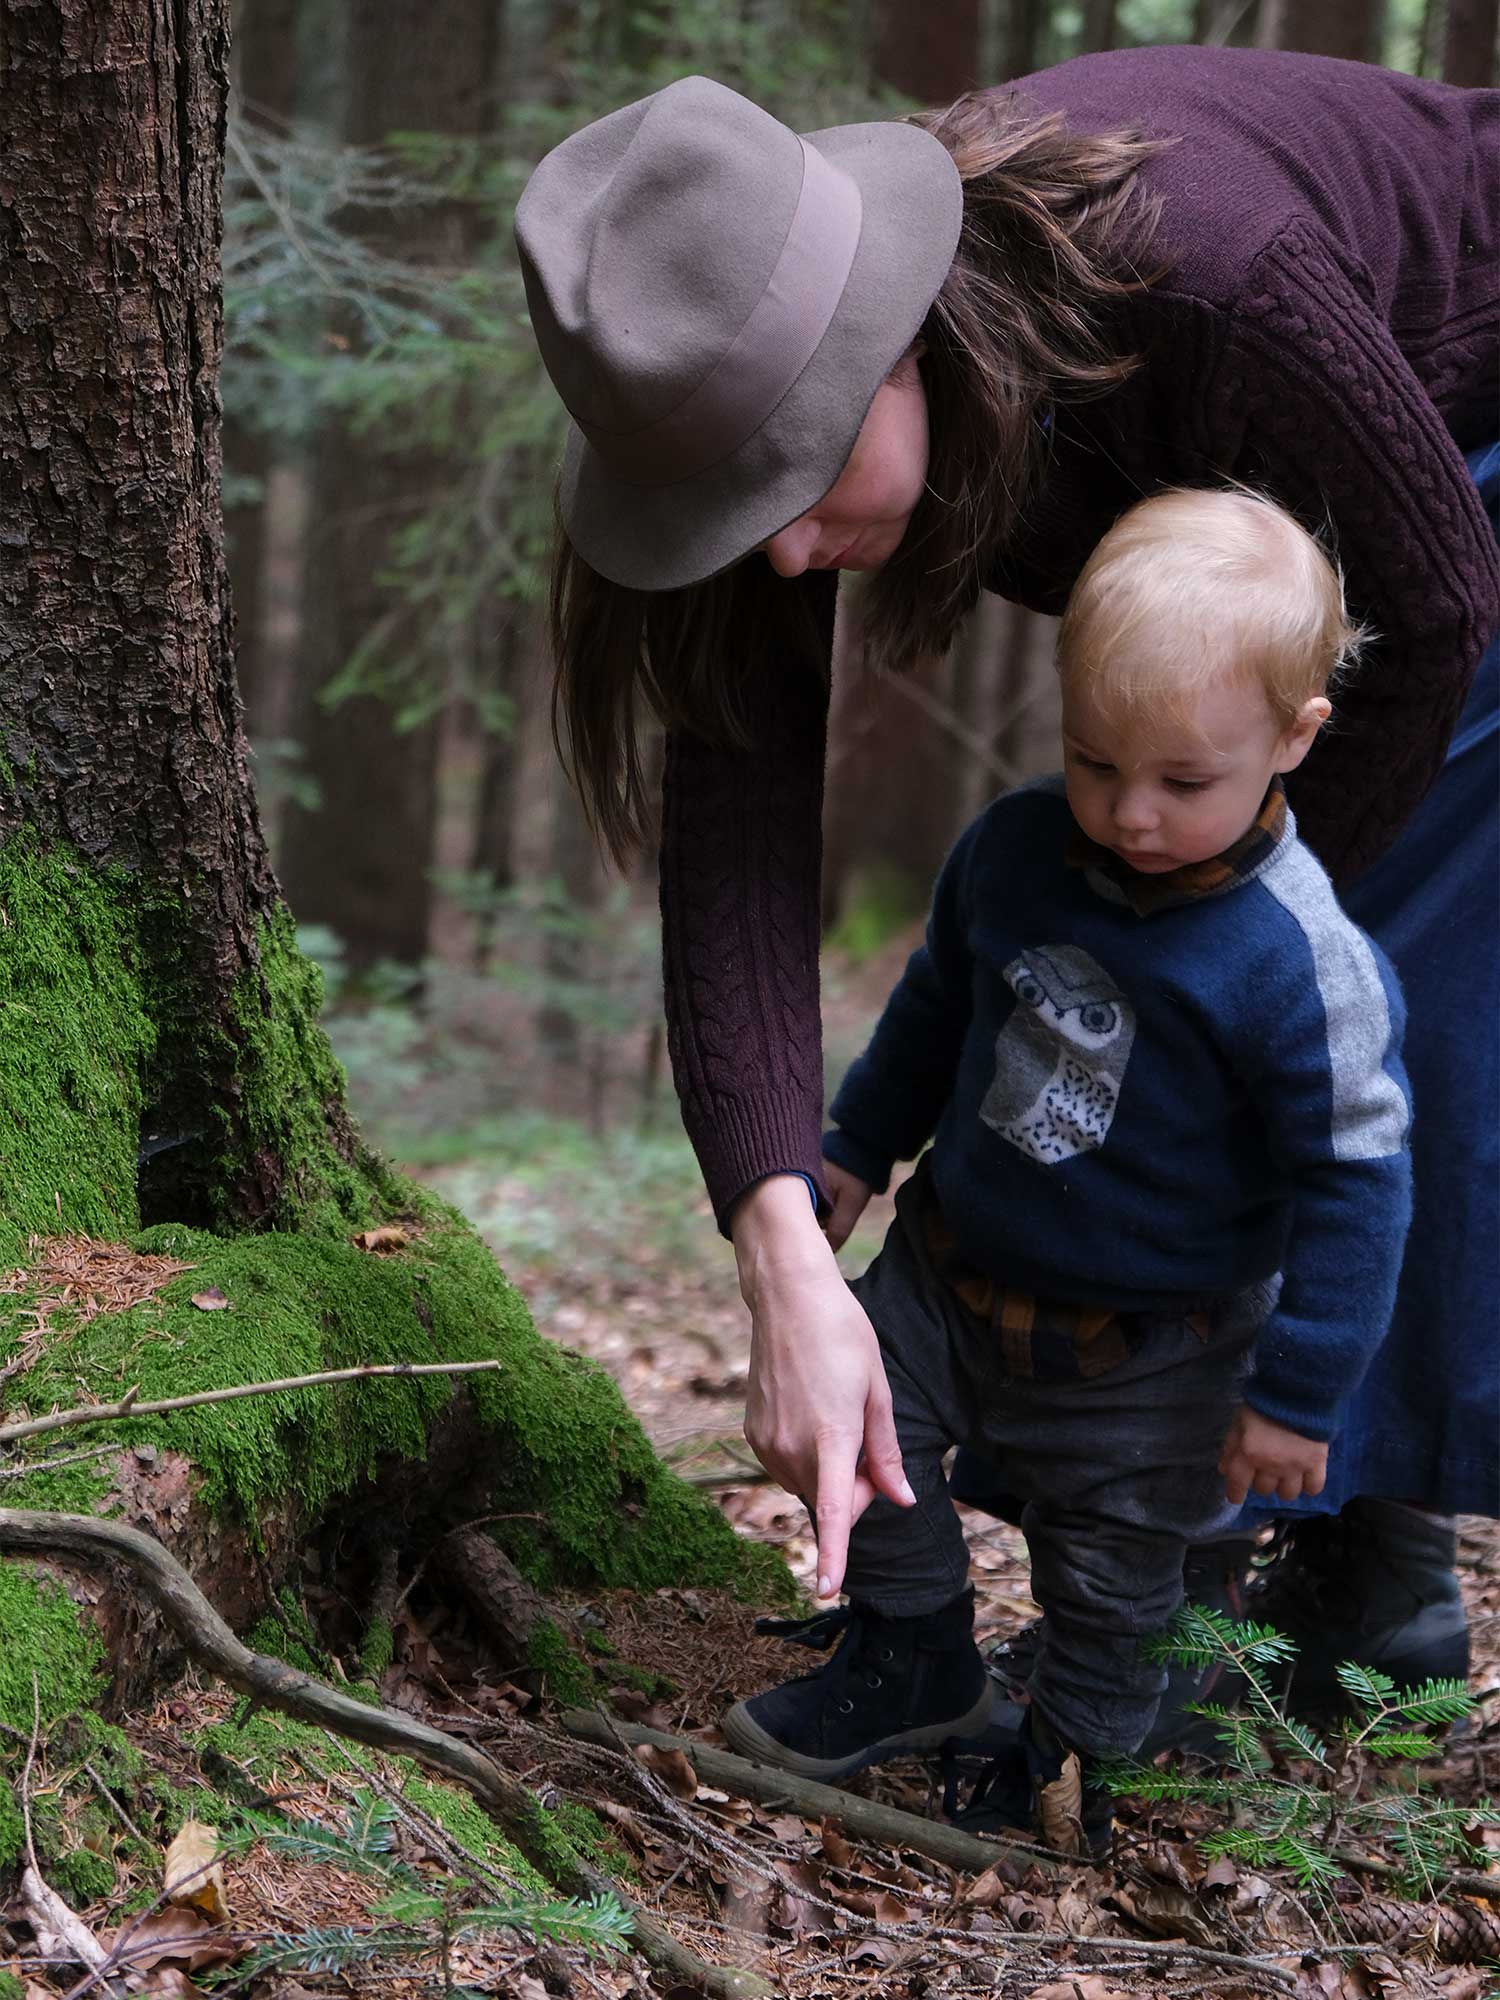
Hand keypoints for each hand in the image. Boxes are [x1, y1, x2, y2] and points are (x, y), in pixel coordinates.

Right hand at [732, 1176, 913, 1599]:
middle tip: (870, 1445)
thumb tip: (901, 1500)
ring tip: (837, 1419)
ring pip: (809, 1486)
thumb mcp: (877, 1390)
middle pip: (831, 1501)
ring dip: (829, 1474)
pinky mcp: (754, 1434)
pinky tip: (811, 1414)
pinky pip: (787, 1467)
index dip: (834, 1554)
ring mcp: (767, 1442)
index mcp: (833, 1435)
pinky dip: (806, 1458)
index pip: (830, 1510)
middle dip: (855, 1491)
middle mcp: (794, 1445)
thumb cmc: (843, 1336)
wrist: (788, 1298)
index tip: (826, 1590)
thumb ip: (887, 1453)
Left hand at [1218, 1406, 1327, 1505]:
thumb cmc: (1264, 1404)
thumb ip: (1231, 1447)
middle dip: (1260, 1482)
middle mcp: (1271, 1465)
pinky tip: (1305, 1476)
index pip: (1238, 1484)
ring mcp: (1295, 1467)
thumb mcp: (1239, 1422)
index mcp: (1249, 1453)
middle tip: (1264, 1469)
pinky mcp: (1316, 1463)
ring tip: (1284, 1474)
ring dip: (1283, 1487)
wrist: (1299, 1391)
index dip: (1235, 1494)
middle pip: (1263, 1489)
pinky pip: (1313, 1488)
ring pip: (1288, 1494)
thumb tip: (1224, 1470)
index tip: (1235, 1497)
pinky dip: (1308, 1486)